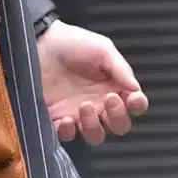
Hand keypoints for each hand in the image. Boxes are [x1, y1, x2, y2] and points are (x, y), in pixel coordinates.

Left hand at [37, 20, 148, 144]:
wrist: (40, 41)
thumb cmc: (71, 42)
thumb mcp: (101, 48)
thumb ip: (120, 67)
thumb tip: (136, 88)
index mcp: (112, 85)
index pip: (134, 105)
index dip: (137, 105)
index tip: (132, 98)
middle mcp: (98, 102)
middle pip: (119, 125)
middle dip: (118, 117)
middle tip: (108, 98)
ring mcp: (78, 112)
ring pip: (96, 135)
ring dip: (94, 126)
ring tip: (85, 105)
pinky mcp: (57, 116)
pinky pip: (67, 135)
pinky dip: (69, 132)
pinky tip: (67, 119)